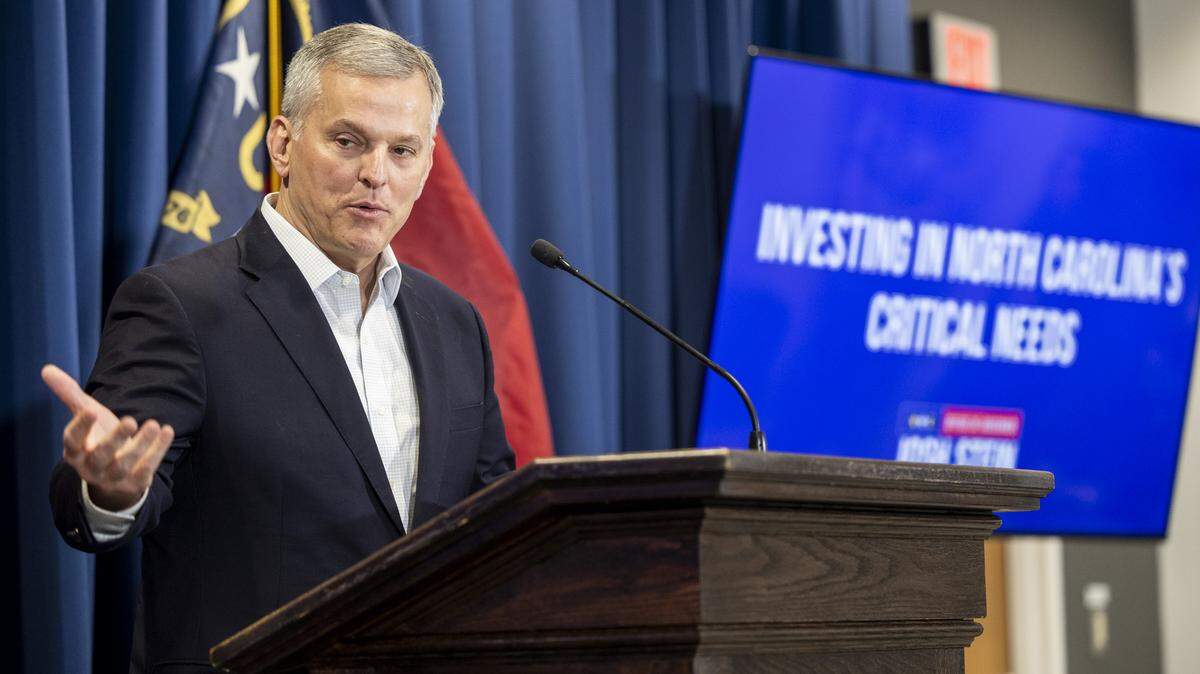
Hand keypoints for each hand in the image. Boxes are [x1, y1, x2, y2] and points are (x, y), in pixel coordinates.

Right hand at [41, 364, 173, 511]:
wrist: (117, 472)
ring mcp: (113, 478)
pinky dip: (158, 451)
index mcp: (75, 450)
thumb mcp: (86, 415)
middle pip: (100, 456)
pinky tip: (166, 431)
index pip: (72, 441)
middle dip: (115, 439)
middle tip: (129, 420)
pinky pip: (146, 469)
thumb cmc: (98, 436)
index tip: (91, 410)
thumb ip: (69, 394)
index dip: (80, 427)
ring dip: (141, 445)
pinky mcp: (134, 483)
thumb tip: (47, 369)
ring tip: (153, 424)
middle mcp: (91, 467)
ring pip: (124, 465)